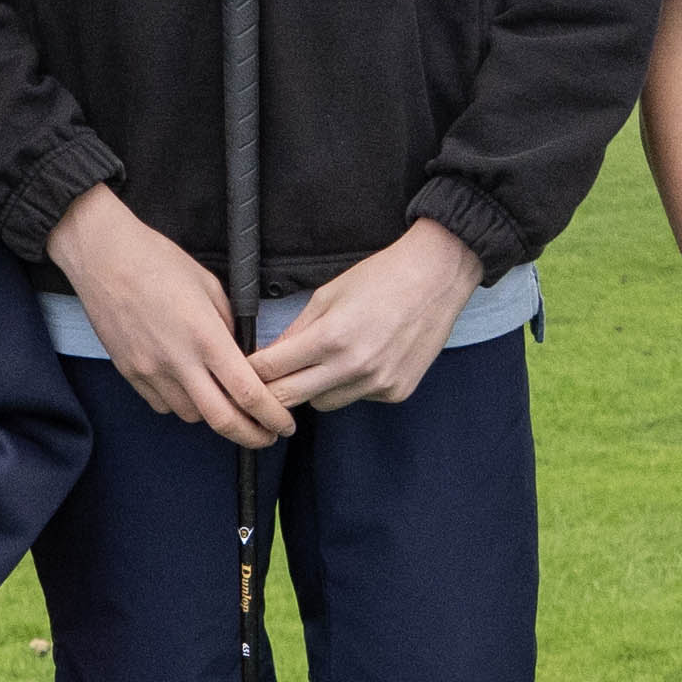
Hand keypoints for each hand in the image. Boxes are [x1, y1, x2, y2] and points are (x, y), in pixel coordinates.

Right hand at [50, 184, 288, 442]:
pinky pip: (162, 404)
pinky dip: (181, 404)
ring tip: (224, 402)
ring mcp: (150, 370)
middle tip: (266, 437)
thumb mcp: (209, 285)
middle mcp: (178, 361)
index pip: (248, 392)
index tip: (285, 424)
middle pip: (222, 420)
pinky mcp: (129, 372)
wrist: (102, 256)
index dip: (272, 416)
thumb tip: (241, 353)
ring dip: (213, 415)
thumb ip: (229, 325)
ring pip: (191, 416)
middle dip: (251, 435)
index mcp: (206, 336)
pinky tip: (188, 387)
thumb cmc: (157, 260)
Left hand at [243, 223, 485, 416]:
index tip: (244, 371)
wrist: (437, 277)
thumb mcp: (328, 294)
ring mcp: (378, 383)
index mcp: (331, 337)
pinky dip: (351, 385)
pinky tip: (365, 358)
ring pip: (324, 404)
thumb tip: (268, 357)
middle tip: (270, 378)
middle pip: (290, 398)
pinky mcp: (396, 392)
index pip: (272, 370)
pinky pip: (357, 398)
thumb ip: (296, 330)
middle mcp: (354, 366)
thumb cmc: (382, 277)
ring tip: (329, 359)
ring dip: (315, 388)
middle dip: (273, 390)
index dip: (252, 371)